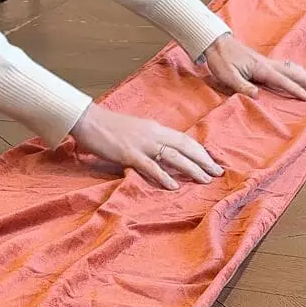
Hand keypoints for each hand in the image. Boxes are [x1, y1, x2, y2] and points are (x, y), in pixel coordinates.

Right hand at [71, 103, 223, 190]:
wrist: (88, 120)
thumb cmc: (109, 126)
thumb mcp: (136, 130)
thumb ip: (150, 138)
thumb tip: (162, 150)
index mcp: (155, 128)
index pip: (184, 139)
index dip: (201, 151)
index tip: (212, 161)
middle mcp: (153, 134)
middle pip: (185, 147)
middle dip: (203, 160)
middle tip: (217, 172)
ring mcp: (142, 144)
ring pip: (173, 157)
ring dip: (191, 169)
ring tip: (204, 179)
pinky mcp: (129, 154)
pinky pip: (150, 166)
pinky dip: (164, 176)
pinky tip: (174, 186)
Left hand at [203, 34, 305, 102]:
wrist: (216, 43)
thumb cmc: (221, 60)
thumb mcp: (228, 76)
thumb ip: (242, 86)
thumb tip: (258, 96)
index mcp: (262, 68)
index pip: (283, 81)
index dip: (296, 90)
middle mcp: (268, 64)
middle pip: (295, 72)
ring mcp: (267, 62)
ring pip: (293, 69)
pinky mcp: (264, 63)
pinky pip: (286, 68)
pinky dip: (298, 71)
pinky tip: (302, 74)